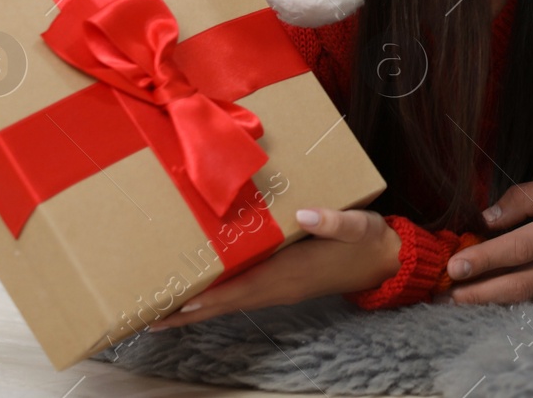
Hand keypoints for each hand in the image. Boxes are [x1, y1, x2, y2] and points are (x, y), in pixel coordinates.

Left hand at [151, 208, 400, 329]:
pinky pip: (241, 296)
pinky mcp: (282, 284)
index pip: (243, 288)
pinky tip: (198, 293)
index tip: (178, 301)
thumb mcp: (357, 225)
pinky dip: (216, 299)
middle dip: (189, 312)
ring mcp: (280, 289)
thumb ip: (332, 220)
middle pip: (226, 304)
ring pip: (230, 303)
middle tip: (149, 317)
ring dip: (196, 309)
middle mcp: (280, 287)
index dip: (211, 296)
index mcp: (292, 272)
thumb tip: (301, 215)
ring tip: (161, 309)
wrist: (384, 261)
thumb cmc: (368, 239)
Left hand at [443, 174, 532, 305]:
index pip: (518, 248)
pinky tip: (490, 298)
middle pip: (516, 285)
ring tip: (457, 299)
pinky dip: (510, 303)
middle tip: (446, 294)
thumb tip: (490, 217)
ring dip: (489, 301)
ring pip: (524, 299)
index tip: (455, 265)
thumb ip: (529, 197)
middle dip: (478, 293)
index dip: (484, 259)